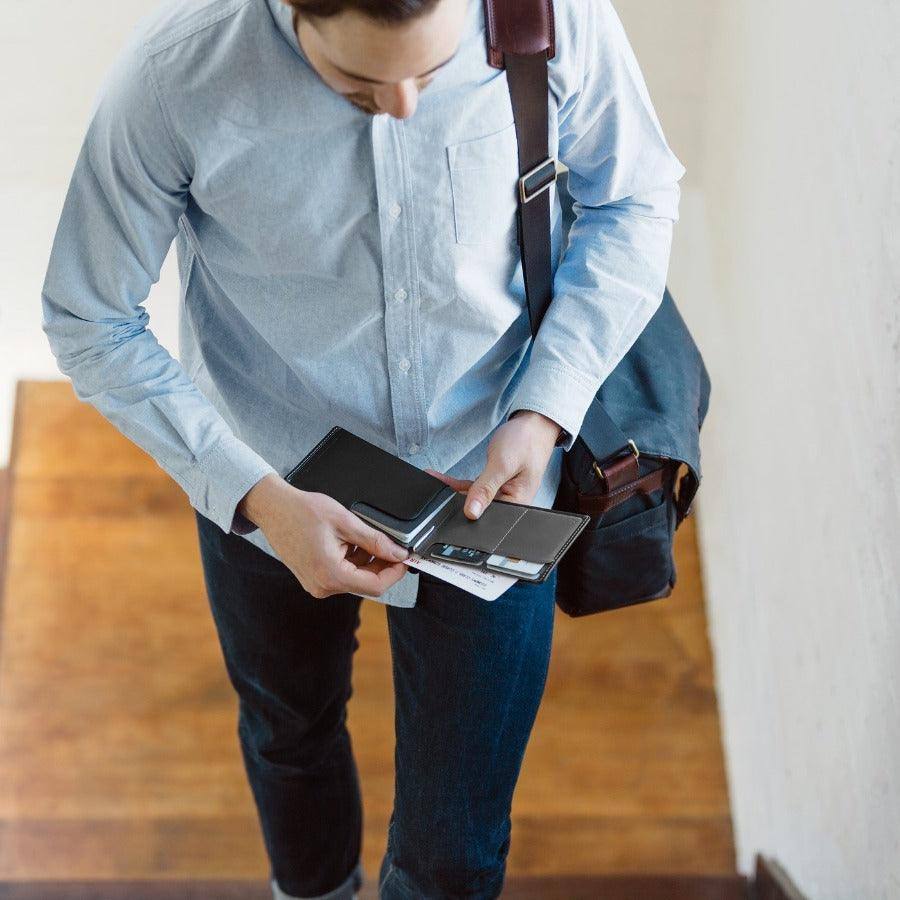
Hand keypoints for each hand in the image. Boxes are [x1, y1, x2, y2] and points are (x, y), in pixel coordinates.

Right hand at [238, 474, 409, 598]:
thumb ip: (375, 541)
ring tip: (363, 537)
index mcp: (331, 575)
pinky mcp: (314, 579)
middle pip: (366, 583)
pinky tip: (350, 542)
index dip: (395, 572)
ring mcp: (317, 585)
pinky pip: (343, 575)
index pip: (376, 586)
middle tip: (390, 543)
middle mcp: (323, 586)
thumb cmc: (301, 512)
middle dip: (382, 564)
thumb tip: (397, 553)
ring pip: (356, 578)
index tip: (405, 558)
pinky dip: (353, 560)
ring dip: (367, 561)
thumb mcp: (345, 522)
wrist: (273, 509)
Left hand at [425, 410, 561, 519]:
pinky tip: (441, 480)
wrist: (534, 425)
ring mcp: (501, 494)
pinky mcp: (493, 486)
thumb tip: (471, 512)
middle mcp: (510, 503)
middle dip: (454, 503)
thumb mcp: (503, 464)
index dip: (466, 515)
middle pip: (478, 510)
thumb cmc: (527, 441)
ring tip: (432, 482)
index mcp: (518, 504)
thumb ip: (485, 488)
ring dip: (452, 491)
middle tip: (434, 492)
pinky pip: (472, 488)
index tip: (445, 507)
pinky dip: (457, 483)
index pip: (488, 519)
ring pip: (471, 498)